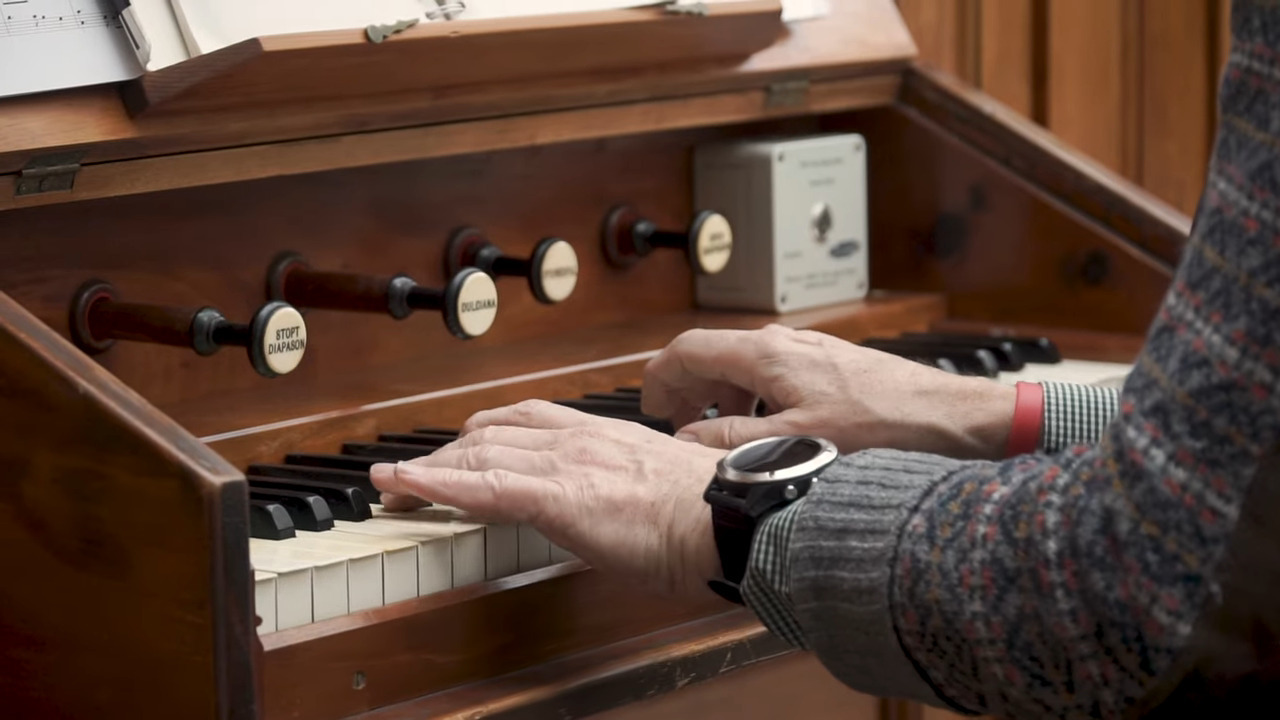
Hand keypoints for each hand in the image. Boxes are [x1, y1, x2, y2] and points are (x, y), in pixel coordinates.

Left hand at [369, 400, 725, 597]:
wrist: (732, 518)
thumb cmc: (710, 512)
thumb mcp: (659, 487)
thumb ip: (627, 486)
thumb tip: (617, 507)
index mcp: (603, 435)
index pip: (525, 422)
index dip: (483, 436)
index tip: (459, 447)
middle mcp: (577, 438)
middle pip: (491, 435)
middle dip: (445, 454)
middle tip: (413, 475)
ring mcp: (565, 463)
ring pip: (478, 456)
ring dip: (428, 471)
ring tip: (394, 488)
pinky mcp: (558, 496)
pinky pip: (481, 487)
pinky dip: (433, 485)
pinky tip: (401, 486)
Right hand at [642, 324, 1015, 458]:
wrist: (945, 417)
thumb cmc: (881, 427)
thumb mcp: (794, 443)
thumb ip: (731, 440)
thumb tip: (686, 441)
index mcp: (765, 354)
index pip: (687, 349)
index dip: (658, 377)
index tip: (647, 407)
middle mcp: (782, 343)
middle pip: (711, 355)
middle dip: (685, 389)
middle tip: (675, 427)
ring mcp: (805, 351)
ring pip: (741, 366)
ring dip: (717, 396)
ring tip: (716, 435)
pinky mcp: (826, 365)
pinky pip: (770, 374)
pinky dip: (749, 397)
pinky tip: (763, 431)